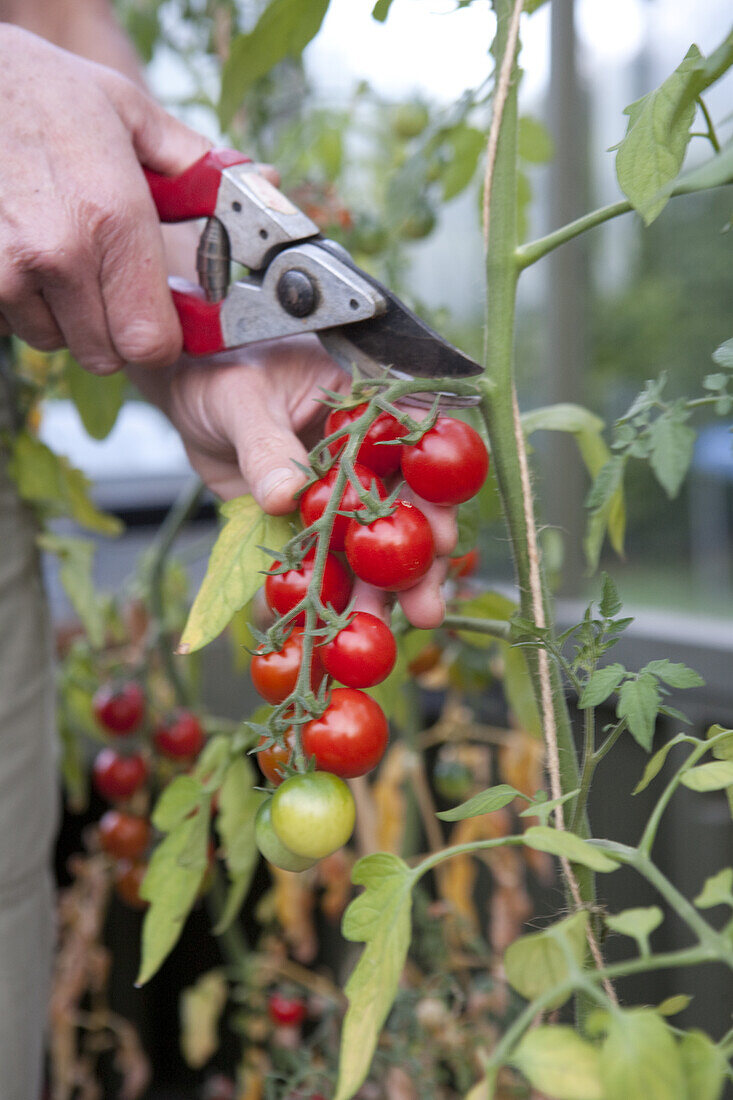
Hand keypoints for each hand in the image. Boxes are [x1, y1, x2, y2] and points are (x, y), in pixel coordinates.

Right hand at [0, 24, 210, 373]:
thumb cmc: (44, 93)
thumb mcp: (132, 115)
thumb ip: (199, 167)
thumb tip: (266, 184)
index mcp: (115, 219)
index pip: (152, 344)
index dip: (160, 339)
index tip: (161, 318)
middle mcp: (61, 254)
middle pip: (107, 356)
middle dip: (115, 332)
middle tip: (109, 283)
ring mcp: (8, 271)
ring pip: (57, 342)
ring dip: (66, 318)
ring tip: (61, 256)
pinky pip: (13, 324)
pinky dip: (24, 304)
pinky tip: (25, 253)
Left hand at [133, 336, 455, 627]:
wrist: (188, 396)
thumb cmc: (218, 371)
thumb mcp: (240, 399)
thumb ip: (265, 445)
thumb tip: (286, 496)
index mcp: (364, 404)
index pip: (415, 446)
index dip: (434, 491)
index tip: (440, 534)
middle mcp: (365, 451)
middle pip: (404, 507)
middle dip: (417, 560)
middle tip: (427, 604)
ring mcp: (341, 491)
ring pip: (368, 543)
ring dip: (381, 590)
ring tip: (388, 634)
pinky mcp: (312, 521)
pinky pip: (325, 561)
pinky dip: (328, 595)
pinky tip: (334, 633)